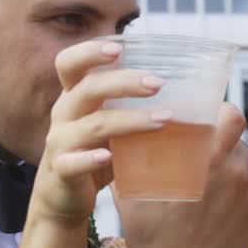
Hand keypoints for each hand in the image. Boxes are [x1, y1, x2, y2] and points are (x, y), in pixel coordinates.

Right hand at [30, 40, 167, 226]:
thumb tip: (187, 94)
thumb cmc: (94, 154)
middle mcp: (63, 116)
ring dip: (129, 120)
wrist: (63, 200)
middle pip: (88, 89)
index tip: (118, 47)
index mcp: (74, 98)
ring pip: (91, 126)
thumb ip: (132, 107)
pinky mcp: (61, 172)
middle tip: (159, 84)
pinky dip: (90, 159)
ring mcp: (60, 144)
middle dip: (124, 82)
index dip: (89, 52)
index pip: (69, 63)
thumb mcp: (109, 125)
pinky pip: (72, 163)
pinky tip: (109, 157)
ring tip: (163, 119)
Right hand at [115, 104, 247, 247]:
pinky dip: (239, 203)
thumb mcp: (134, 195)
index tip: (213, 120)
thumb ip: (134, 163)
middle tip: (205, 160)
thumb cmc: (152, 240)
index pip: (234, 117)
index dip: (224, 114)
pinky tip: (217, 215)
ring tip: (212, 188)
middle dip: (224, 148)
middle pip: (241, 146)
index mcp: (211, 163)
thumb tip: (124, 141)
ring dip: (235, 174)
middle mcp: (238, 179)